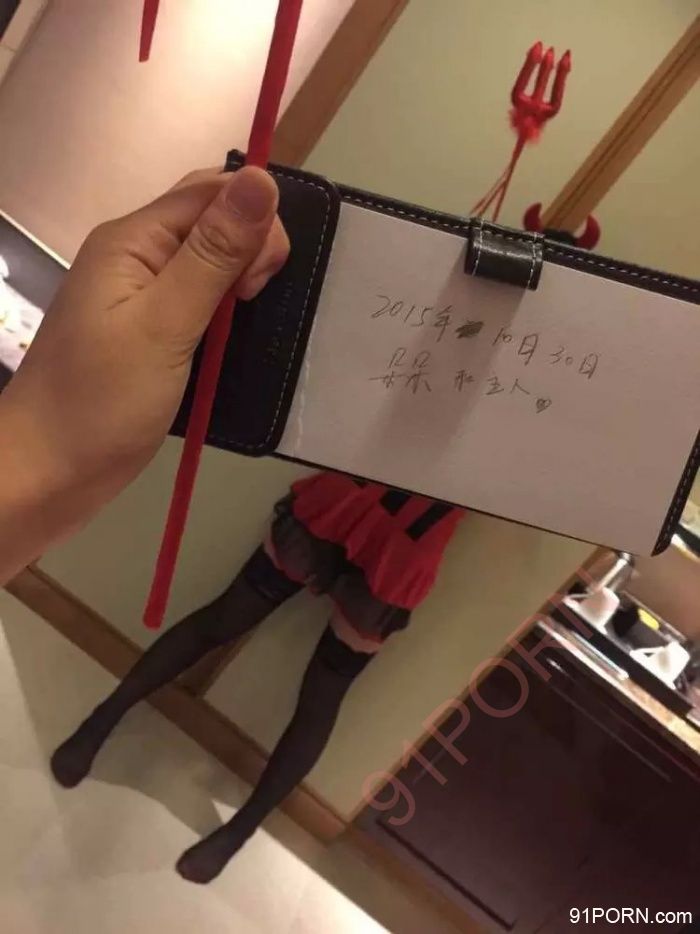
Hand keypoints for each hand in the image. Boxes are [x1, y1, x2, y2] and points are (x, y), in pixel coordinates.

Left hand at [0, 166, 288, 580]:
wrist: (49, 473)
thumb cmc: (101, 401)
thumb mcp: (165, 325)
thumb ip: (213, 255)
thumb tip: (261, 178)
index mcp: (133, 241)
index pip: (211, 193)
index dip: (252, 219)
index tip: (262, 278)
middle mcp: (138, 258)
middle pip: (212, 222)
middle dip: (250, 249)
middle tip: (251, 304)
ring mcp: (144, 297)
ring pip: (212, 265)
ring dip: (241, 285)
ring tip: (241, 327)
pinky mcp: (154, 334)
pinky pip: (202, 303)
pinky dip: (227, 315)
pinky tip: (232, 340)